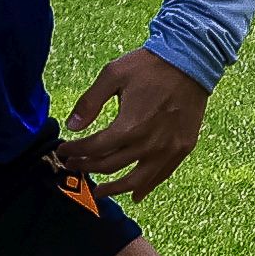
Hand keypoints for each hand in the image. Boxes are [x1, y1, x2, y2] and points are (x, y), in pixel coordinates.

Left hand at [53, 48, 212, 196]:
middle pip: (110, 166)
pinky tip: (136, 195)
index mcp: (129, 127)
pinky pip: (161, 175)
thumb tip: (71, 126)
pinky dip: (146, 187)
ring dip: (114, 189)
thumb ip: (89, 103)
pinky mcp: (182, 148)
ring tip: (100, 192)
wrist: (191, 61)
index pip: (94, 149)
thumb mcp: (112, 75)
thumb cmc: (149, 65)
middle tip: (73, 166)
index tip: (64, 150)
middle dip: (87, 167)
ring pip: (136, 180)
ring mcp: (168, 149)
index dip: (75, 151)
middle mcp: (148, 144)